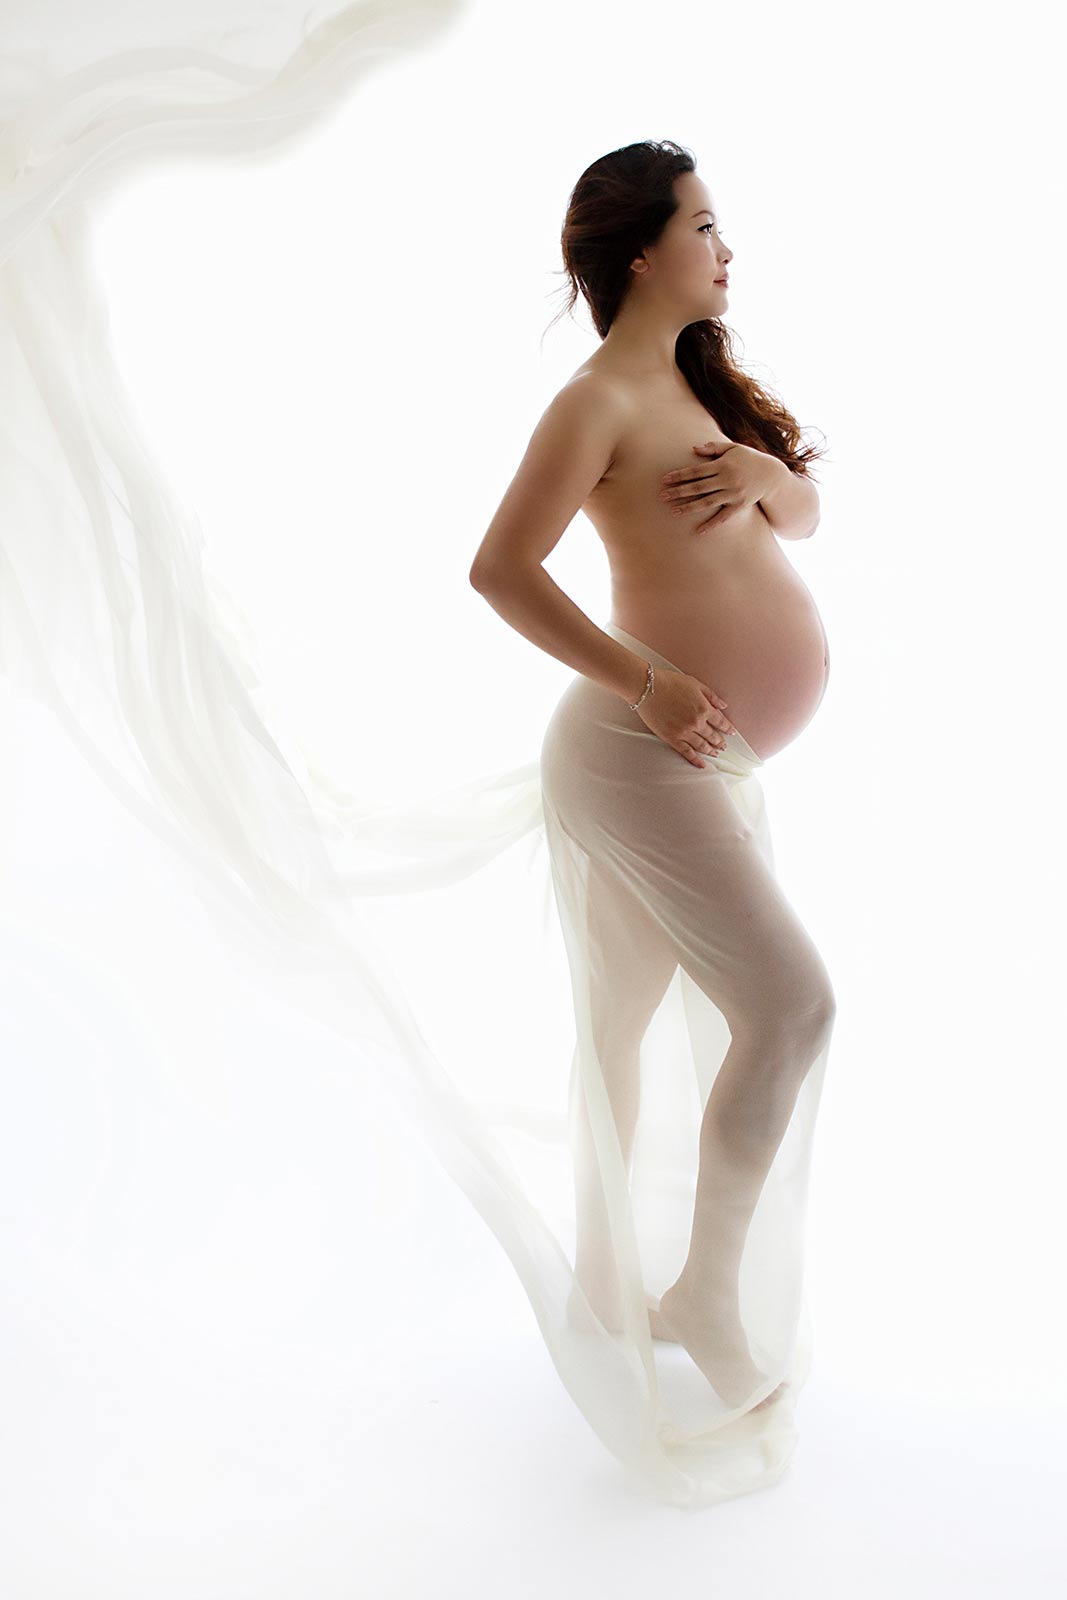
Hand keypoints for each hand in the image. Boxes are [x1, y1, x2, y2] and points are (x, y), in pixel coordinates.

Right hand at [635, 666, 736, 768]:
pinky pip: (686, 752)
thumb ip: (711, 696)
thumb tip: (724, 706)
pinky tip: (702, 764)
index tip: (732, 733)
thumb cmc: (670, 682)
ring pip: (702, 746)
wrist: (647, 688)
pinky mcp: (672, 738)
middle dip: (720, 741)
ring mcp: (684, 732)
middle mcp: (696, 722)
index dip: (728, 728)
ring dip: (711, 751)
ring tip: (716, 754)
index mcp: (704, 708)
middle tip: (724, 746)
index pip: (721, 722)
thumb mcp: (695, 684)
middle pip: (713, 736)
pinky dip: (695, 760)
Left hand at [659, 441, 784, 533]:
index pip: (696, 471)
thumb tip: (693, 449)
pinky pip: (723, 517)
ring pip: (707, 502)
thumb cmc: (749, 459)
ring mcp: (733, 494)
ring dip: (689, 507)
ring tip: (673, 511)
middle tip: (662, 496)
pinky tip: (698, 532)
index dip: (679, 475)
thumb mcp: (733, 448)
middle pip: (698, 487)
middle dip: (679, 491)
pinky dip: (711, 525)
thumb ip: (713, 448)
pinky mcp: (739, 506)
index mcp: (723, 465)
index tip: (664, 480)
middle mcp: (727, 480)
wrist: (772, 475)